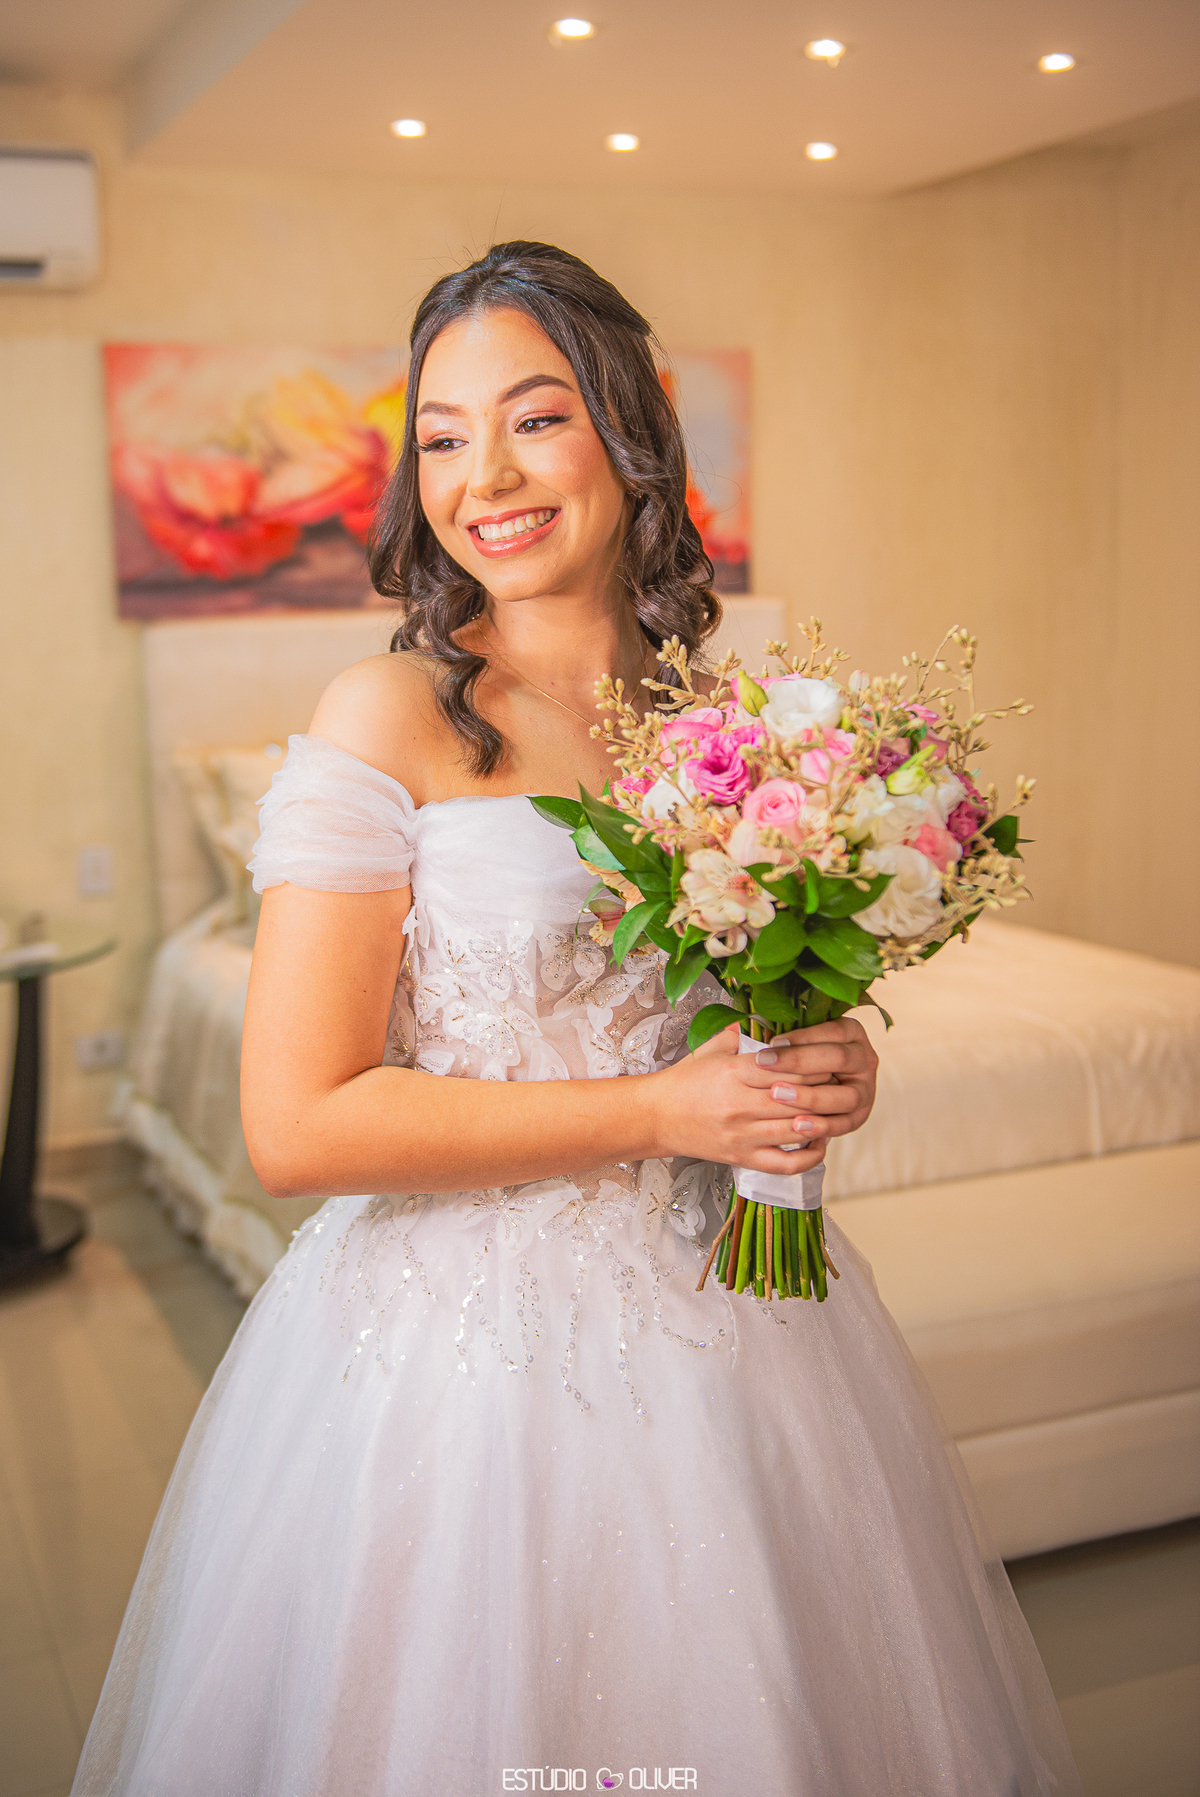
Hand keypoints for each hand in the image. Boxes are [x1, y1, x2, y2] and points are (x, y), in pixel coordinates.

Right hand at [648, 1016, 877, 1174]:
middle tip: (843, 1082)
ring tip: (837, 1111)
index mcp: (734, 1072)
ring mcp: (742, 1135)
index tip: (830, 1060)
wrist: (656, 1117)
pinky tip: (820, 1142)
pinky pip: (784, 1163)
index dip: (814, 1064)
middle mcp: (740, 1105)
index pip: (787, 1067)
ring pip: (796, 1130)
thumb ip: (741, 1034)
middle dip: (825, 1090)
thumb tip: (769, 1018)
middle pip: (797, 1097)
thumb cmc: (686, 1081)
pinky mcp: (742, 1158)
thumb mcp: (712, 1049)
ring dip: (822, 1121)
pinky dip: (808, 1156)